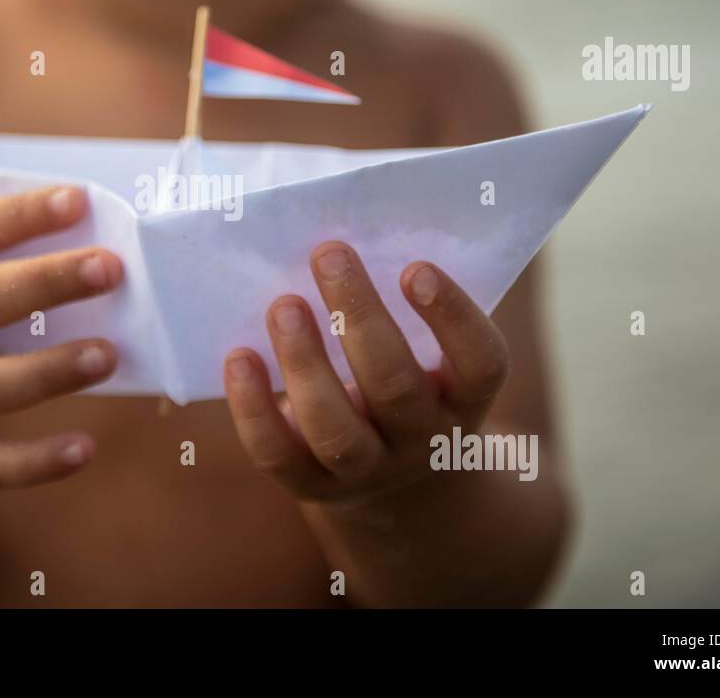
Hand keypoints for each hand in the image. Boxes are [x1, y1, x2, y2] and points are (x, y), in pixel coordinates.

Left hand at [223, 241, 509, 503]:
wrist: (391, 482)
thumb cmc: (403, 381)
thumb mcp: (424, 353)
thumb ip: (399, 305)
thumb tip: (345, 234)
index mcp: (463, 398)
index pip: (481, 363)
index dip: (454, 317)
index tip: (416, 268)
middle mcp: (423, 439)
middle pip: (395, 386)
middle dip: (360, 316)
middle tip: (329, 254)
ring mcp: (367, 470)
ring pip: (335, 429)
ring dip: (305, 362)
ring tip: (284, 305)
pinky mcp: (311, 486)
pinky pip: (277, 454)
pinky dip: (253, 406)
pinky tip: (239, 357)